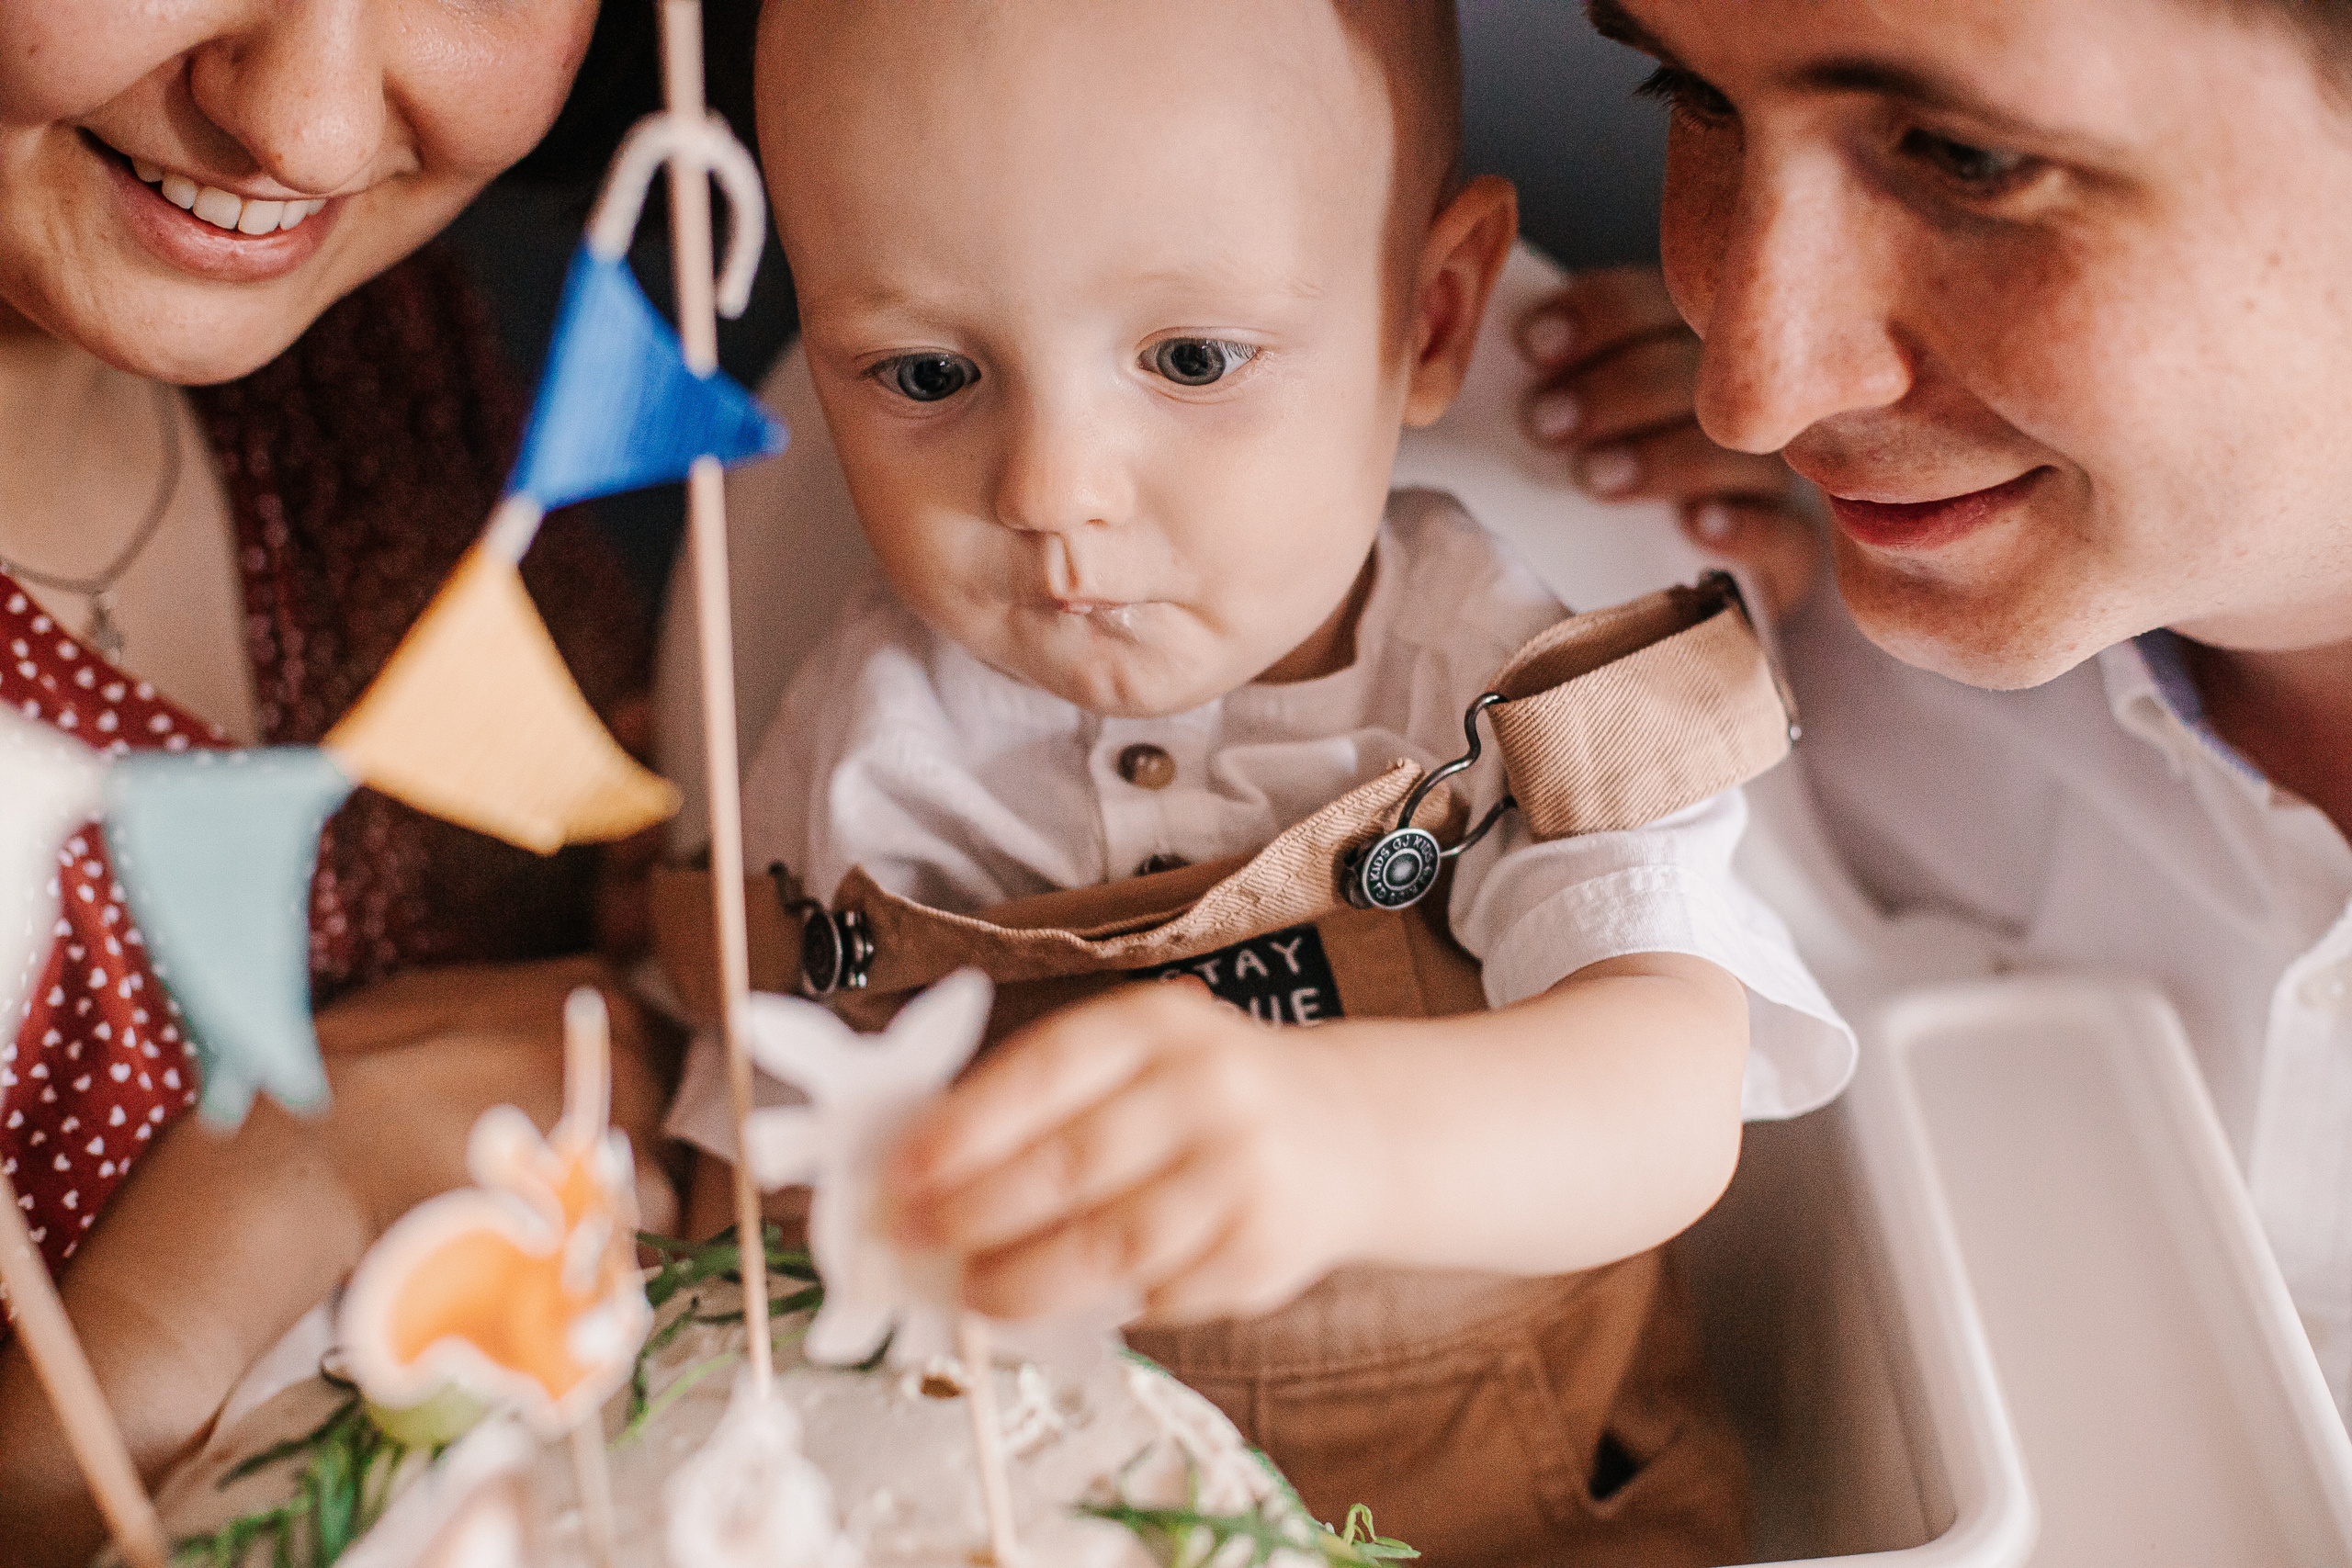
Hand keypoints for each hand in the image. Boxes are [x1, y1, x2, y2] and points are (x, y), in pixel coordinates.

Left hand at [884, 981, 1373, 1325]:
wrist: (1346, 1129)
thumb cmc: (1199, 1093)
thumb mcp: (1136, 1054)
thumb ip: (1044, 1096)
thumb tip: (922, 1169)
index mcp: (1157, 1025)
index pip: (1046, 1070)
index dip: (965, 1126)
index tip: (901, 1171)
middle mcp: (1208, 1088)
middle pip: (1069, 1164)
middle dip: (974, 1212)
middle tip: (914, 1240)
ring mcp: (1242, 1172)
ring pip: (1109, 1245)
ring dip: (1024, 1280)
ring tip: (972, 1293)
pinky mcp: (1263, 1250)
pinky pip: (1158, 1294)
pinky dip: (1103, 1307)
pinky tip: (1068, 1304)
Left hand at [1517, 266, 1820, 617]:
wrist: (1662, 619)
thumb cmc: (1595, 515)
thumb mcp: (1563, 455)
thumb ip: (1549, 409)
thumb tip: (1495, 386)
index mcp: (1680, 357)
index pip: (1653, 307)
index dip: (1598, 314)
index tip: (1534, 345)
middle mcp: (1737, 406)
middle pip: (1698, 370)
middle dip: (1616, 389)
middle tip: (1546, 423)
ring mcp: (1772, 478)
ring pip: (1738, 446)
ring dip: (1663, 456)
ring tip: (1596, 478)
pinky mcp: (1794, 551)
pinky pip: (1782, 531)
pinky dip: (1741, 526)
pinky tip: (1696, 528)